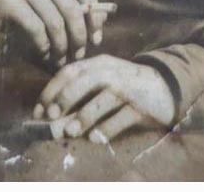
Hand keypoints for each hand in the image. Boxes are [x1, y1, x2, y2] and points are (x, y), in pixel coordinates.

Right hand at [0, 0, 106, 64]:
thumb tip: (97, 21)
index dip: (95, 19)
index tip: (95, 38)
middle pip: (74, 11)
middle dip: (79, 38)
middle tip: (79, 54)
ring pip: (56, 23)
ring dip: (62, 46)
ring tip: (61, 57)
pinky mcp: (10, 0)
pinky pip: (35, 29)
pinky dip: (43, 45)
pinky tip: (44, 51)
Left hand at [33, 55, 175, 141]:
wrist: (165, 87)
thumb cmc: (126, 87)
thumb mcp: (104, 82)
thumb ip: (82, 93)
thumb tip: (53, 116)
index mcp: (100, 64)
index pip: (72, 70)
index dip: (52, 88)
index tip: (38, 109)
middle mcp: (113, 72)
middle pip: (85, 79)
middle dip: (65, 97)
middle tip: (51, 116)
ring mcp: (128, 88)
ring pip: (103, 98)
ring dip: (84, 115)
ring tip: (69, 131)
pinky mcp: (142, 106)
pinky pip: (122, 118)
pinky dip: (107, 128)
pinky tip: (95, 139)